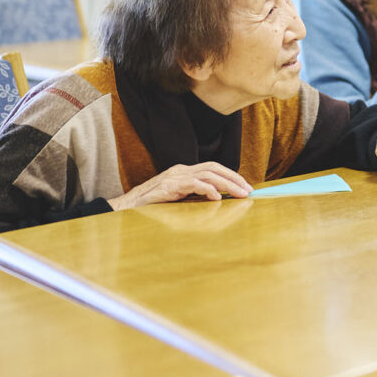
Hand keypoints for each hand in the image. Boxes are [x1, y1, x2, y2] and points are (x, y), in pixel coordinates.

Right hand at [108, 161, 252, 209]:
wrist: (128, 208)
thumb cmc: (153, 205)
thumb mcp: (178, 198)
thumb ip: (195, 196)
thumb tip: (219, 201)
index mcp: (185, 172)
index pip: (213, 168)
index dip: (230, 175)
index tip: (245, 186)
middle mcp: (182, 170)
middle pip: (214, 168)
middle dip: (233, 178)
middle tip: (248, 190)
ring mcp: (175, 176)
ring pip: (207, 174)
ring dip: (226, 184)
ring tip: (239, 194)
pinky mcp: (168, 186)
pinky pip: (192, 184)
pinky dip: (206, 189)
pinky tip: (217, 197)